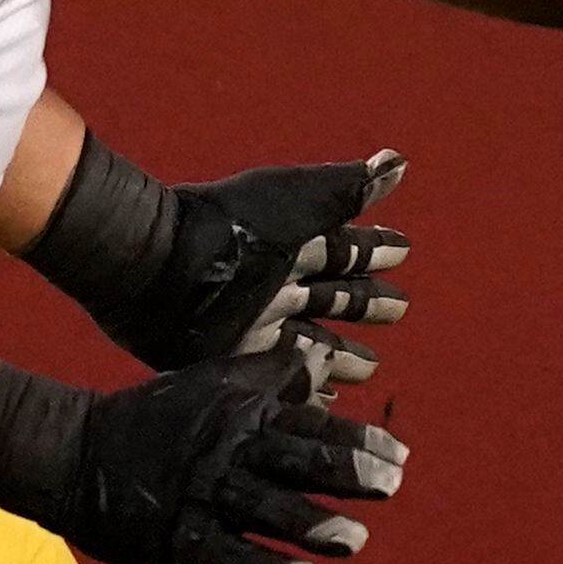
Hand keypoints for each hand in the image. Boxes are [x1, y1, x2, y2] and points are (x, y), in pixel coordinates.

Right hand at [0, 349, 405, 563]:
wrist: (73, 452)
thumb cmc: (155, 418)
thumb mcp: (208, 385)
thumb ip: (267, 378)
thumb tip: (319, 358)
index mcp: (236, 417)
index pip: (304, 425)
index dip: (353, 439)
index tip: (399, 456)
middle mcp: (224, 453)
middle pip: (291, 461)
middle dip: (342, 472)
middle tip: (390, 486)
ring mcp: (200, 495)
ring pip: (265, 510)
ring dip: (312, 524)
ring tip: (354, 539)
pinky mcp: (178, 535)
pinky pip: (229, 555)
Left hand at [34, 141, 412, 371]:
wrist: (157, 266)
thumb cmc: (227, 227)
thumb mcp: (295, 201)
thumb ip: (347, 189)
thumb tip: (399, 162)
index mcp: (287, 245)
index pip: (343, 249)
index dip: (374, 250)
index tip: (405, 247)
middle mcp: (273, 286)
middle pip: (332, 297)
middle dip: (365, 302)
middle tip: (400, 306)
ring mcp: (253, 325)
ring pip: (311, 344)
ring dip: (340, 355)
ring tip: (370, 367)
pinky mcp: (231, 360)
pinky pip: (276, 378)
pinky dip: (302, 389)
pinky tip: (324, 401)